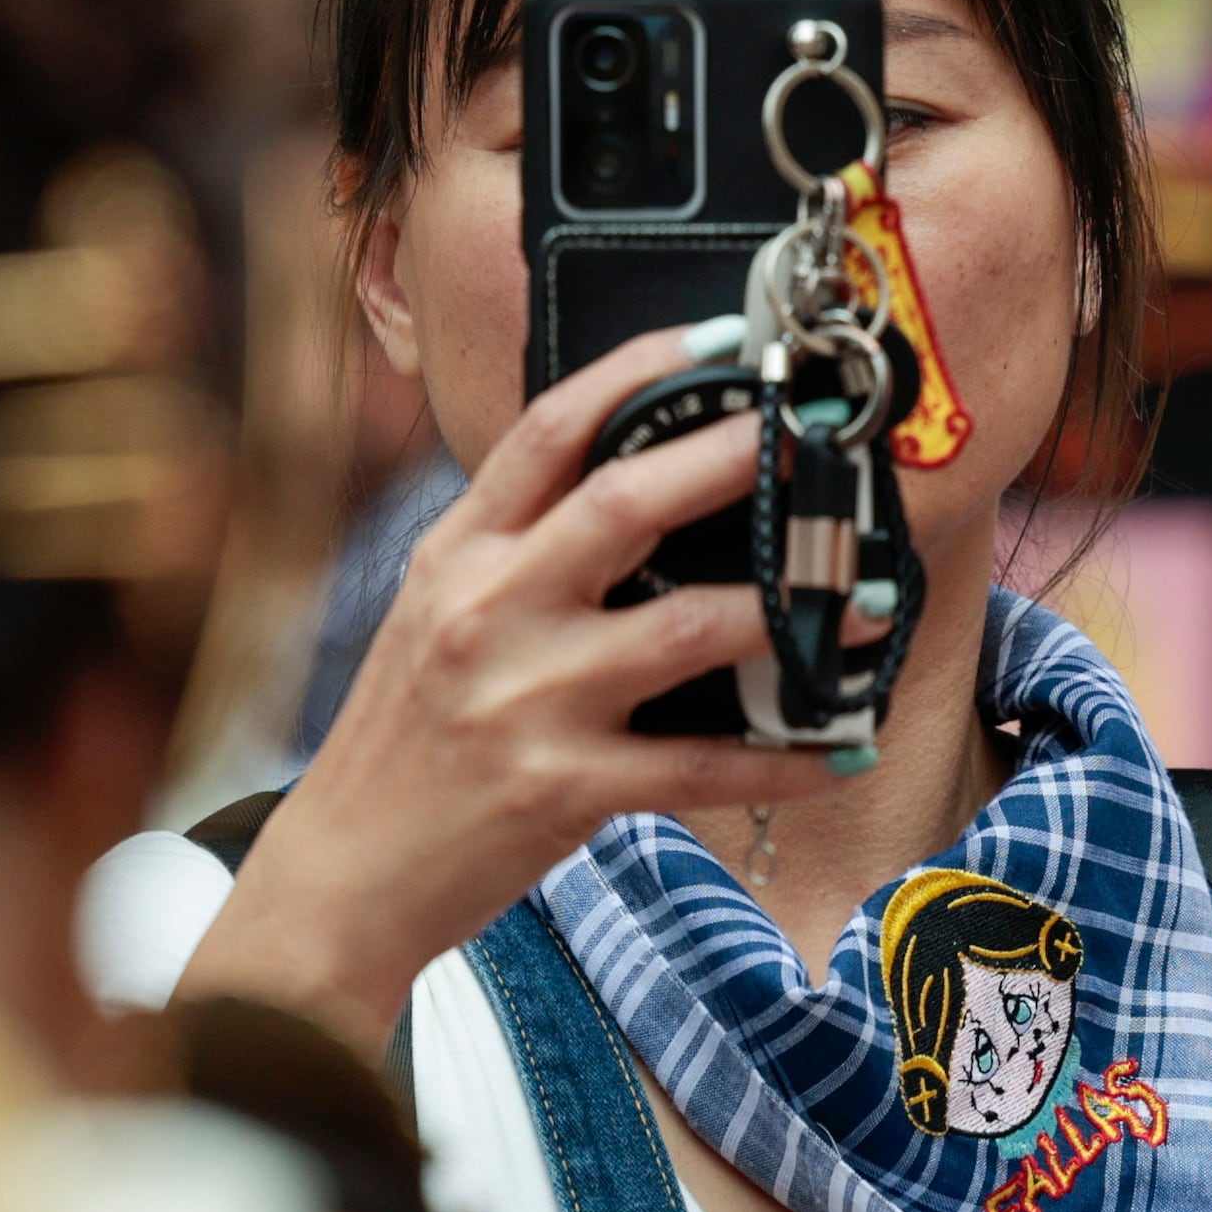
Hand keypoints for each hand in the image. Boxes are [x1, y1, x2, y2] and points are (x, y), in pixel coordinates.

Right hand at [177, 320, 858, 1046]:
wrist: (344, 871)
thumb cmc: (403, 742)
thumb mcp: (433, 617)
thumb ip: (516, 555)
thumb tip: (638, 495)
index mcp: (458, 556)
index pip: (548, 431)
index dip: (640, 370)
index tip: (724, 340)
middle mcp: (489, 612)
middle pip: (627, 503)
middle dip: (734, 459)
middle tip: (815, 437)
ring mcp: (526, 701)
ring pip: (686, 630)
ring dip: (791, 613)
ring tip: (867, 601)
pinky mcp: (562, 788)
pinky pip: (700, 767)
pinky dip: (783, 757)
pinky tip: (842, 747)